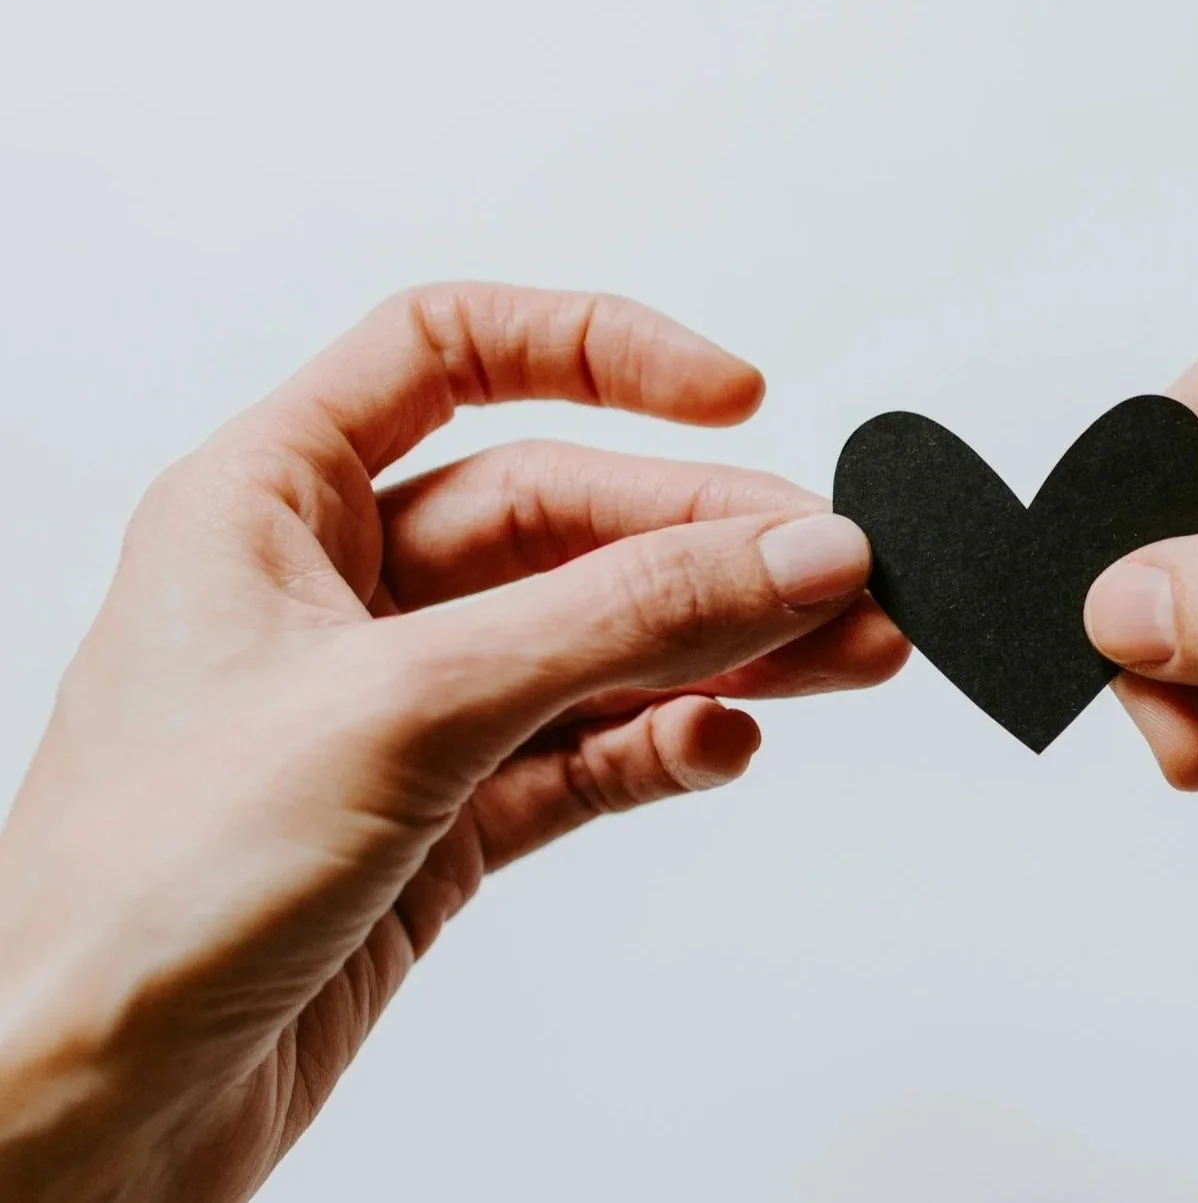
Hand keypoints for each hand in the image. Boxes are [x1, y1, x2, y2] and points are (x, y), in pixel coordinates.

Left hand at [0, 286, 906, 1200]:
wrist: (83, 1117)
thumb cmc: (139, 895)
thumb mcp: (405, 707)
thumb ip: (616, 620)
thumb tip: (785, 551)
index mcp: (271, 502)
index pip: (449, 351)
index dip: (597, 351)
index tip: (731, 394)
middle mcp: (337, 592)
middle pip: (561, 515)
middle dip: (708, 542)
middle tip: (836, 573)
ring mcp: (398, 708)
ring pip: (593, 640)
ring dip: (720, 647)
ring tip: (843, 654)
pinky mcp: (440, 818)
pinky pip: (583, 751)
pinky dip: (662, 744)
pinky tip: (721, 744)